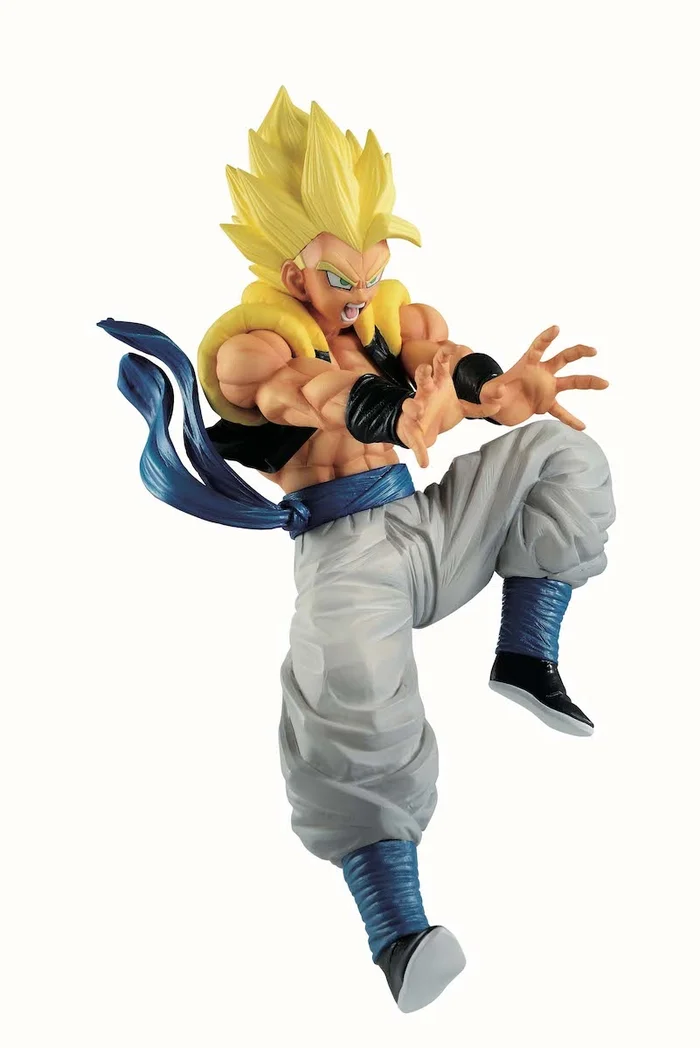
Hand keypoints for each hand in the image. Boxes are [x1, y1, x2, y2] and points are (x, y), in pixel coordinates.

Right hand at [397, 345, 501, 466]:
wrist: (423, 428)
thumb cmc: (440, 411)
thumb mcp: (462, 408)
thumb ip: (479, 407)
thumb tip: (498, 405)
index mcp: (438, 384)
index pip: (440, 364)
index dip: (444, 355)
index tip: (453, 348)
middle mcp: (425, 394)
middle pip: (421, 378)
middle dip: (423, 374)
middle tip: (427, 371)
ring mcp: (415, 410)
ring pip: (409, 404)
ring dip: (412, 406)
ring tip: (418, 411)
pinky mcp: (410, 430)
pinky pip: (414, 440)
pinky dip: (420, 452)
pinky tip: (424, 462)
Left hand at [481, 325, 607, 429]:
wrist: (497, 408)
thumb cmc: (491, 394)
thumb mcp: (488, 392)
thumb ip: (492, 390)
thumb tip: (497, 392)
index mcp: (527, 364)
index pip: (538, 347)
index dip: (546, 338)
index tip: (556, 329)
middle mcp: (541, 373)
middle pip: (563, 358)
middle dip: (578, 352)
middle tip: (593, 351)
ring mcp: (546, 388)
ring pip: (571, 381)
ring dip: (587, 382)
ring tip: (605, 384)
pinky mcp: (546, 404)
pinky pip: (561, 411)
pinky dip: (570, 419)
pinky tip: (582, 426)